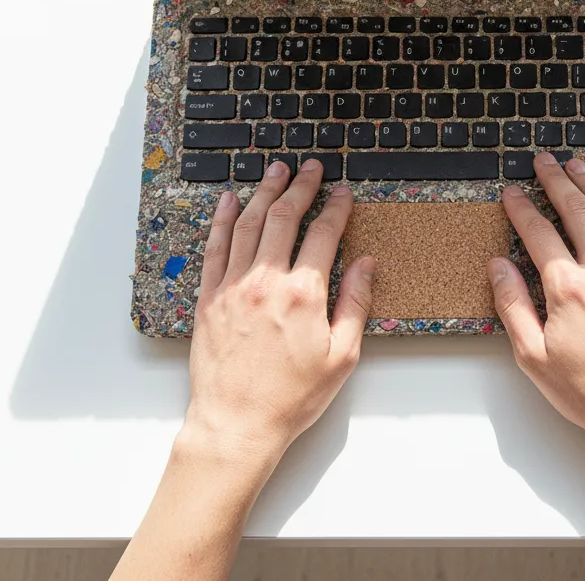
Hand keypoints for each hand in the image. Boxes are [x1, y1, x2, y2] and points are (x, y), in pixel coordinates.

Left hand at [183, 159, 375, 467]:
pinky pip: (217, 248)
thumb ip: (356, 303)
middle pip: (285, 218)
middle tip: (311, 168)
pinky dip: (224, 220)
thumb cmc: (292, 397)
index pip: (324, 234)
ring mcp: (234, 287)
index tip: (344, 192)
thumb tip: (366, 264)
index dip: (337, 208)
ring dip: (265, 192)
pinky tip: (231, 201)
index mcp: (304, 293)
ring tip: (276, 170)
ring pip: (250, 224)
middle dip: (301, 187)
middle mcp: (267, 281)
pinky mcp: (209, 299)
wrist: (236, 425)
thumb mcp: (342, 356)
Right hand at [488, 152, 584, 456]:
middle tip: (543, 161)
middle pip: (576, 212)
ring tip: (577, 166)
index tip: (511, 192)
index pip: (538, 234)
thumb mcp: (534, 357)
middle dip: (556, 181)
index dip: (521, 208)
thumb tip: (498, 265)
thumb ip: (513, 306)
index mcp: (568, 289)